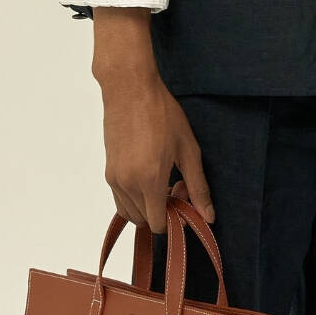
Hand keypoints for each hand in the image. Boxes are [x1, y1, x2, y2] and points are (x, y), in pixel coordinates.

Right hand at [91, 7, 213, 233]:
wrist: (130, 89)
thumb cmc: (162, 114)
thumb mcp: (188, 149)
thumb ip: (197, 186)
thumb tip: (207, 216)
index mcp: (149, 181)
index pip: (158, 225)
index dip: (174, 218)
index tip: (184, 196)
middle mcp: (127, 185)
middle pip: (144, 222)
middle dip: (161, 212)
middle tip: (176, 184)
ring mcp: (114, 179)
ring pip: (130, 213)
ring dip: (147, 206)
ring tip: (163, 179)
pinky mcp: (108, 171)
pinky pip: (121, 199)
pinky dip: (135, 197)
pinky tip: (149, 173)